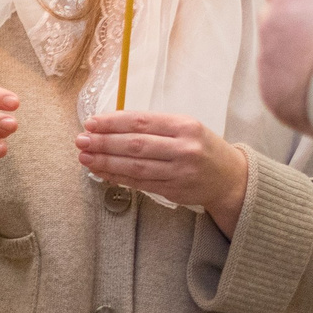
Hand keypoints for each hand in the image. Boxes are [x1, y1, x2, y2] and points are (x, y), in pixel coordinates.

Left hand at [77, 112, 250, 233]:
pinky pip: (140, 183)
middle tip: (81, 140)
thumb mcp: (186, 127)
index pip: (142, 122)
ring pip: (136, 167)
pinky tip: (101, 171)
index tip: (91, 122)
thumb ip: (153, 125)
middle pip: (136, 145)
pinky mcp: (174, 191)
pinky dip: (118, 177)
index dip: (113, 122)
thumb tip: (111, 123)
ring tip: (85, 157)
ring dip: (106, 162)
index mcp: (186, 126)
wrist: (230, 178)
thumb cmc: (202, 147)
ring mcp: (179, 172)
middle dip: (104, 143)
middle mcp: (184, 149)